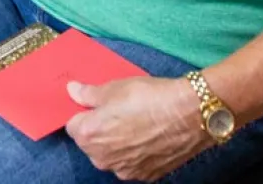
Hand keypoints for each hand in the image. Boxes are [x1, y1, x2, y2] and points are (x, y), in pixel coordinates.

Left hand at [66, 77, 207, 181]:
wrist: (190, 115)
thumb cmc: (149, 97)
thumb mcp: (114, 87)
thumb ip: (88, 94)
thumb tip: (72, 91)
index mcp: (89, 135)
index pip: (73, 125)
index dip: (84, 113)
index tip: (97, 105)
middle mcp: (102, 159)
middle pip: (91, 143)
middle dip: (100, 129)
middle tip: (119, 111)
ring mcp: (124, 170)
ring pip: (112, 155)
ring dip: (118, 143)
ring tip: (138, 123)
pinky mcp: (146, 175)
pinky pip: (132, 163)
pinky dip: (136, 152)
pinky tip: (150, 136)